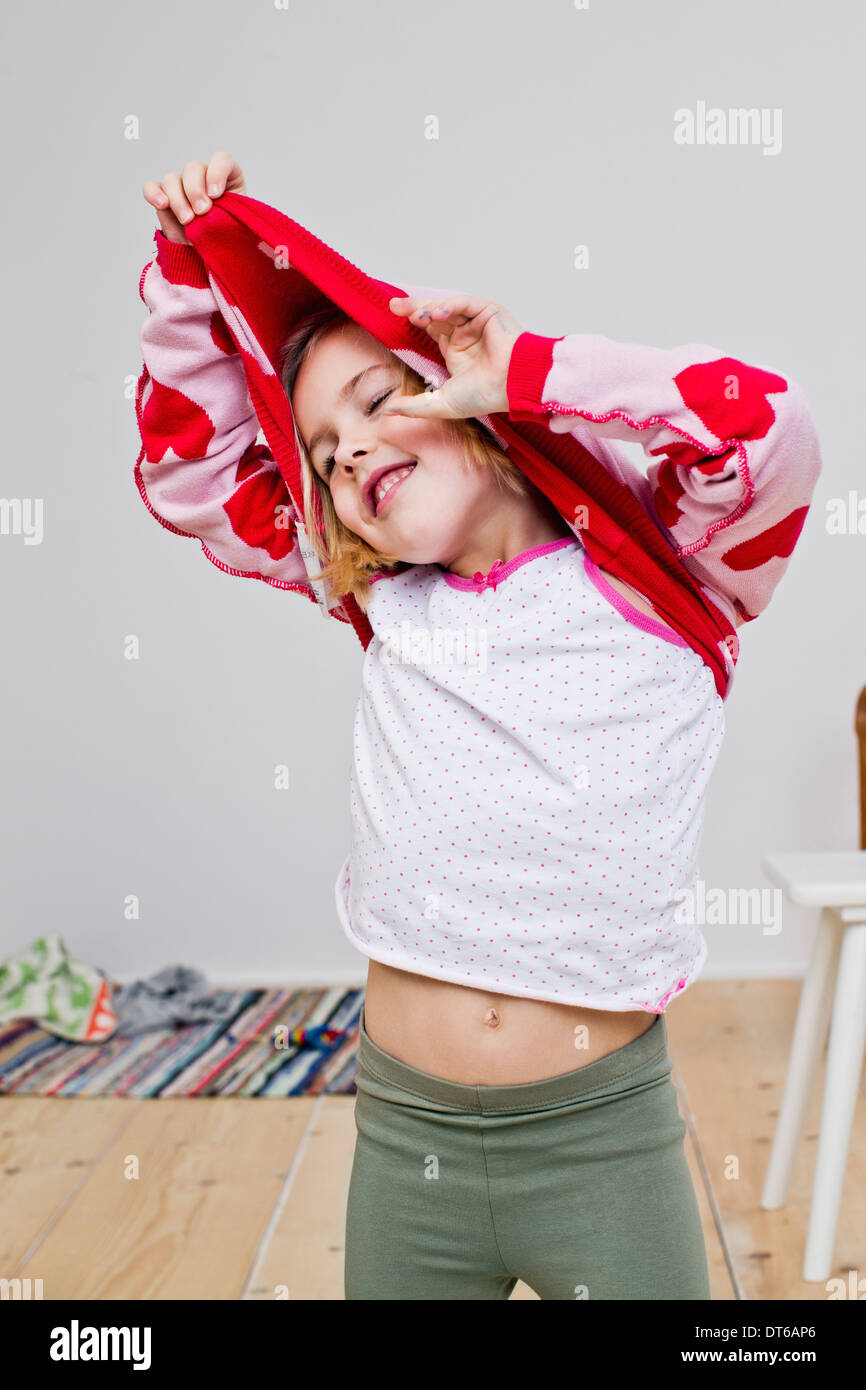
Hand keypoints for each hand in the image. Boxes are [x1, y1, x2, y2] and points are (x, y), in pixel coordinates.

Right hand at [141, 151, 246, 245]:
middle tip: (202, 212)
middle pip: (193, 168)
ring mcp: (181, 187)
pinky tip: (162, 204)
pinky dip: (154, 193)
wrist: (209, 259)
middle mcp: (202, 178)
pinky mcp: (163, 198)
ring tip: (187, 220)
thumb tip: (214, 212)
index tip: (215, 194)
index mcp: (226, 180)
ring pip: (172, 178)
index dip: (217, 172)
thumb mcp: (235, 227)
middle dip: (196, 190)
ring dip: (178, 199)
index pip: (221, 160)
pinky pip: (151, 187)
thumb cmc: (225, 241)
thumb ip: (229, 214)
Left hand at [385, 294, 521, 418]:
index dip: (414, 323)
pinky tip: (436, 313)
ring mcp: (477, 322)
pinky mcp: (488, 312)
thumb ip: (414, 406)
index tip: (393, 318)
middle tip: (393, 305)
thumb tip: (387, 411)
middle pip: (435, 316)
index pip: (431, 330)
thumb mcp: (441, 403)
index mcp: (457, 351)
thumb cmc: (485, 396)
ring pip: (447, 307)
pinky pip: (465, 303)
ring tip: (413, 316)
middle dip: (414, 309)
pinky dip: (449, 306)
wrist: (511, 387)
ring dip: (429, 309)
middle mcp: (466, 335)